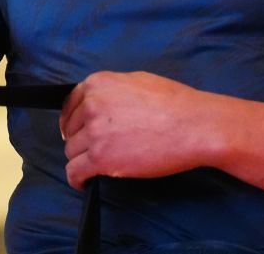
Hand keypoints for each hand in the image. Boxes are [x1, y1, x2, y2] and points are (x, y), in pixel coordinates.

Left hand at [59, 71, 221, 189]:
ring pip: (71, 152)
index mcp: (99, 83)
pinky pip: (75, 172)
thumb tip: (100, 103)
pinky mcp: (101, 158)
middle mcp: (92, 105)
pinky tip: (85, 182)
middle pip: (70, 130)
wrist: (193, 125)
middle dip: (80, 140)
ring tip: (96, 166)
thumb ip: (112, 90)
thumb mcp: (138, 81)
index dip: (73, 120)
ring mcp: (95, 132)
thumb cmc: (175, 103)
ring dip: (82, 159)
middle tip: (94, 149)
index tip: (76, 130)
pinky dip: (77, 179)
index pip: (70, 104)